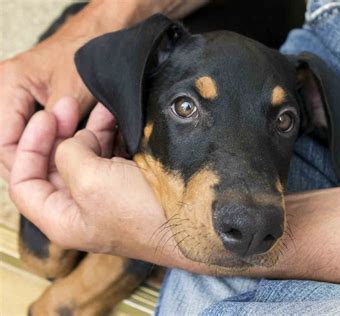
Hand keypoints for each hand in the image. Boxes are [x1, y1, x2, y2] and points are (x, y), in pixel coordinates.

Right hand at [0, 0, 200, 179]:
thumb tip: (58, 152)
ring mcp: (24, 101)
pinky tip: (67, 158)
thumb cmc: (88, 51)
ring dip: (45, 157)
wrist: (104, 34)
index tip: (47, 178)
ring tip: (64, 173)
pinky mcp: (41, 107)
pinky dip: (54, 147)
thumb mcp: (74, 89)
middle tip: (57, 182)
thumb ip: (61, 121)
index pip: (3, 139)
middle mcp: (10, 93)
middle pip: (10, 143)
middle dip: (34, 164)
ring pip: (26, 142)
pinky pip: (41, 135)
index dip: (23, 163)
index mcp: (9, 85)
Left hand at [8, 99, 190, 269]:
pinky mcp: (129, 183)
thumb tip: (76, 141)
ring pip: (84, 155)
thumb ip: (69, 155)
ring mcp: (106, 194)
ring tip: (100, 106)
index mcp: (61, 218)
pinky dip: (110, 133)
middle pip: (53, 165)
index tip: (46, 120)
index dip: (28, 148)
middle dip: (58, 132)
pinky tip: (117, 116)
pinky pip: (109, 153)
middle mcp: (80, 208)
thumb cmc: (144, 212)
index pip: (24, 182)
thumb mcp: (92, 182)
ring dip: (87, 128)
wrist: (195, 220)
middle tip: (68, 105)